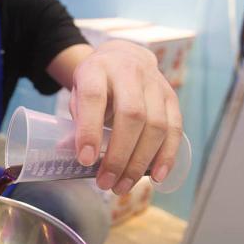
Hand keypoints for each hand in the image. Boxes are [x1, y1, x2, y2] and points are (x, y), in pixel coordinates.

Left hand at [70, 40, 182, 194]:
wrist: (124, 58)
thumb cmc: (97, 84)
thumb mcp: (79, 94)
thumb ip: (77, 121)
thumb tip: (68, 153)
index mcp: (97, 69)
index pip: (94, 97)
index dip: (90, 130)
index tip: (86, 160)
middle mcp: (129, 72)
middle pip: (132, 115)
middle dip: (119, 155)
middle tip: (106, 183)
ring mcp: (155, 84)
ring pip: (156, 125)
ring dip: (140, 162)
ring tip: (123, 186)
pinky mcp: (172, 97)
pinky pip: (175, 129)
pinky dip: (166, 156)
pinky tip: (156, 177)